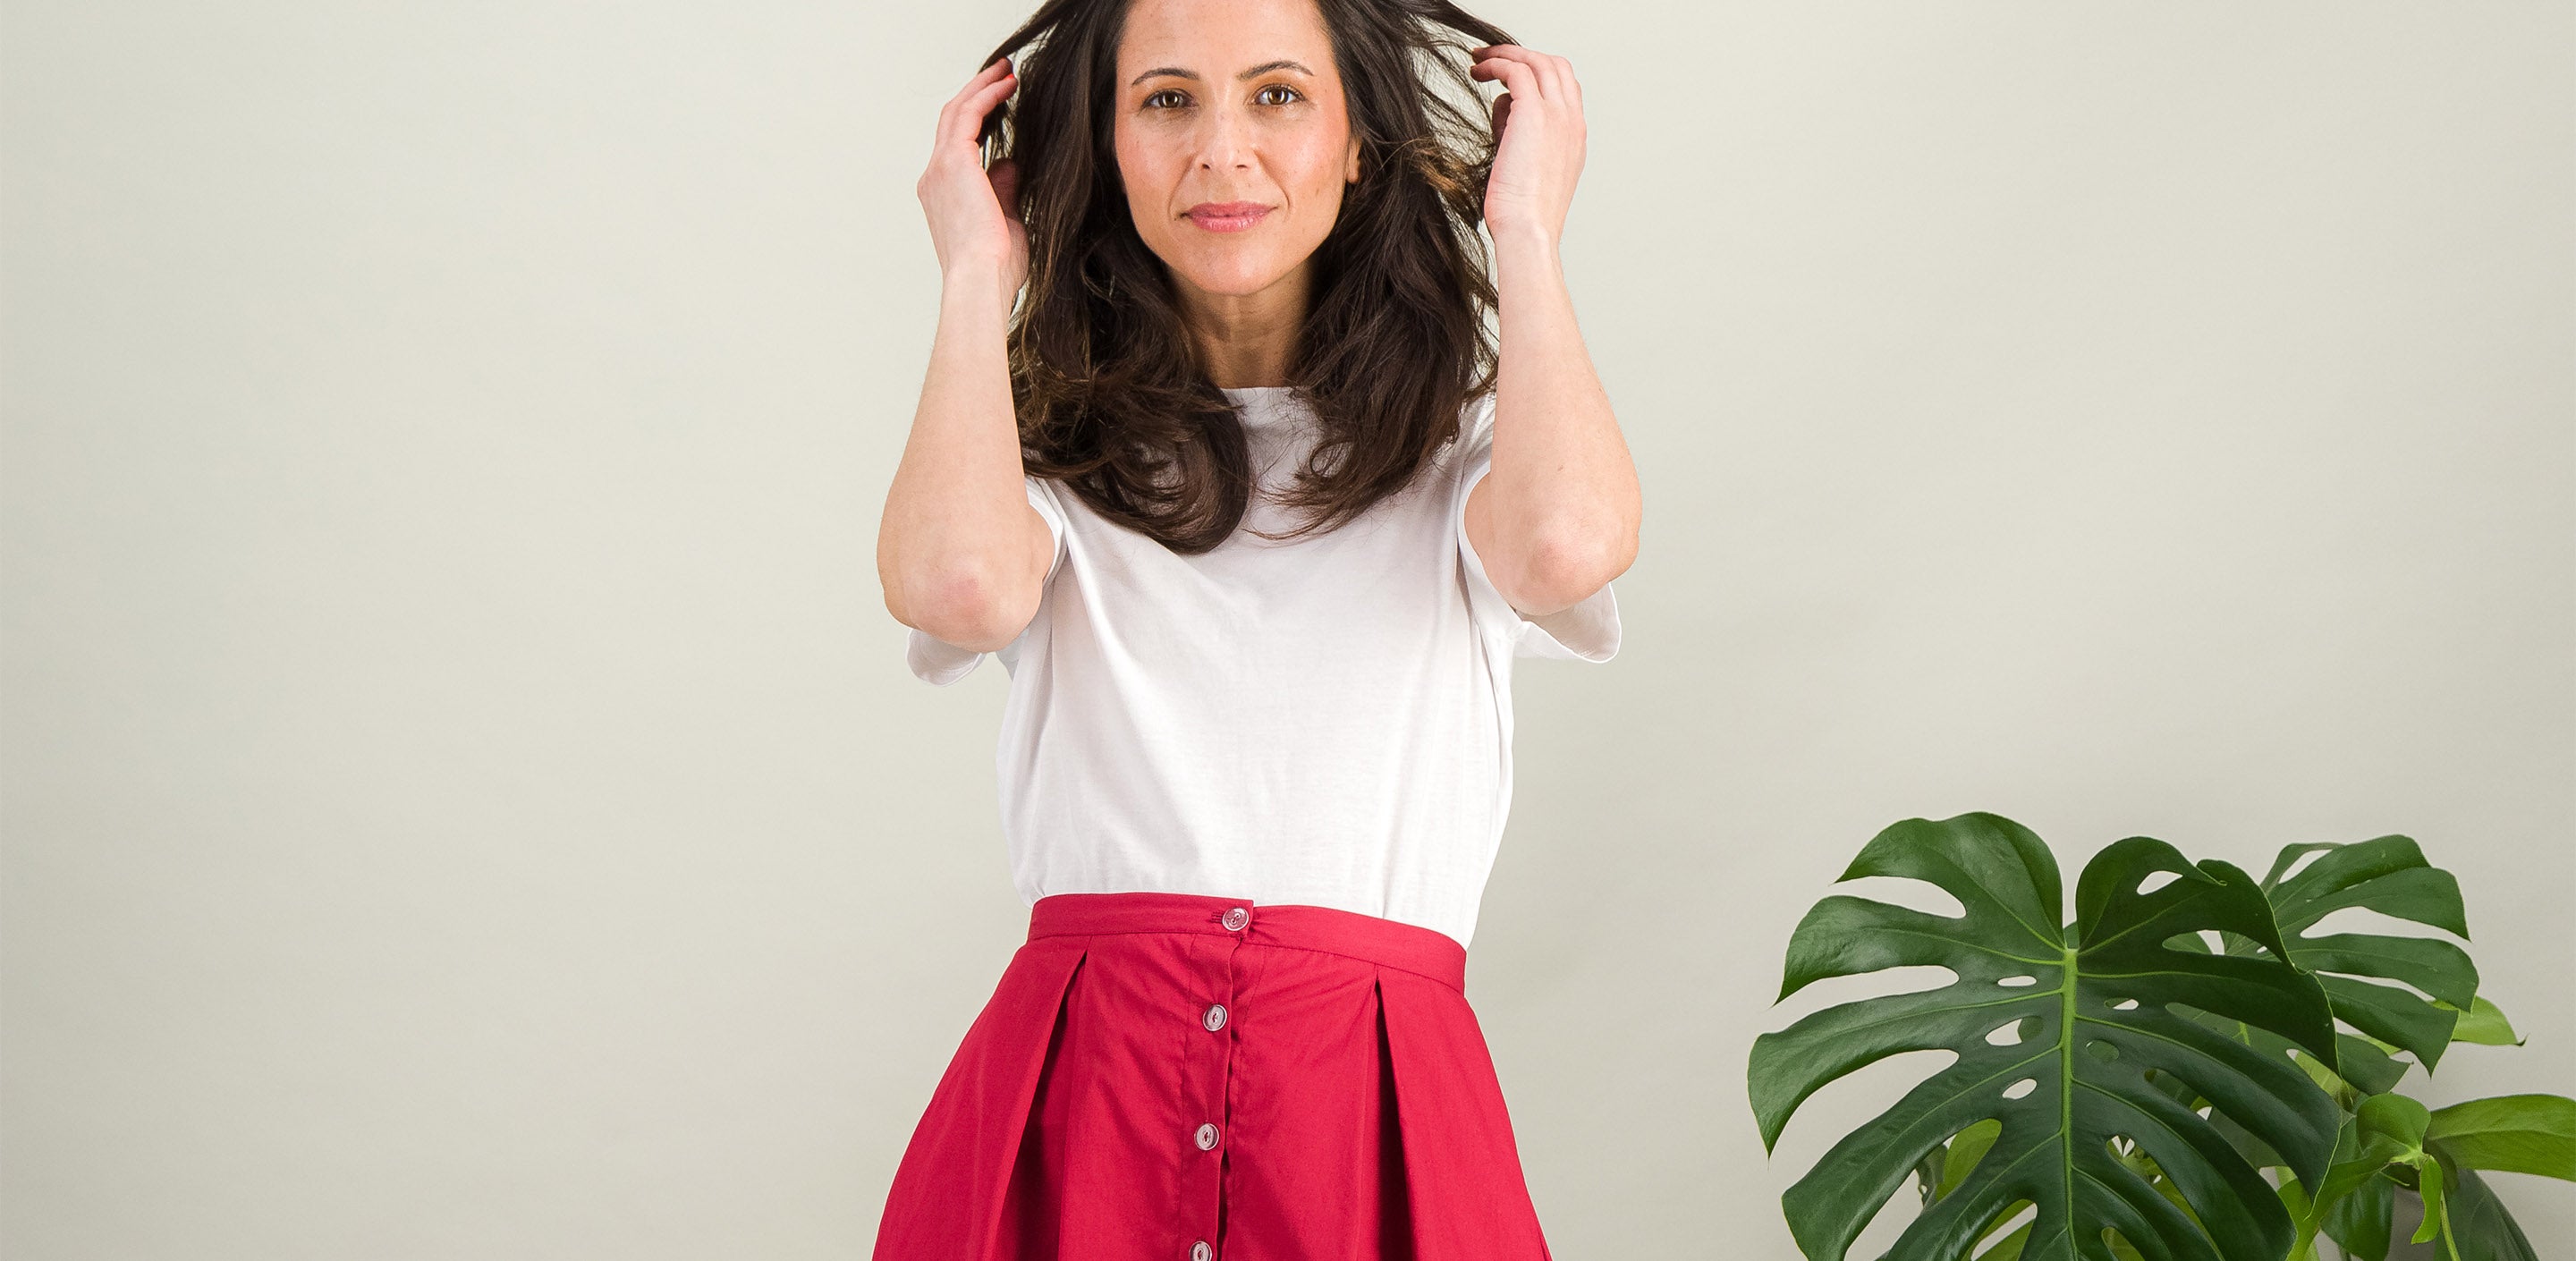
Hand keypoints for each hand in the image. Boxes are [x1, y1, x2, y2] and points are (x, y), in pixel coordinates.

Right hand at [916, 57, 1028, 309]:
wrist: (980, 281)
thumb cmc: (995, 269)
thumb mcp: (1005, 221)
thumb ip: (1003, 190)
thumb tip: (1009, 163)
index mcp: (942, 195)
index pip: (956, 145)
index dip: (977, 119)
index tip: (1000, 103)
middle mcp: (934, 178)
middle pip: (951, 121)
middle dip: (976, 93)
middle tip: (1001, 74)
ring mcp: (939, 168)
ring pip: (956, 112)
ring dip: (982, 87)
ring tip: (1006, 71)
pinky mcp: (953, 162)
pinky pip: (968, 116)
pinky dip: (987, 96)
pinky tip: (1007, 86)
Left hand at [1467, 45, 1584, 247]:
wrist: (1528, 231)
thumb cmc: (1521, 213)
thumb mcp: (1524, 166)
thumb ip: (1517, 132)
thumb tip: (1500, 105)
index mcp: (1574, 137)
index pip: (1564, 88)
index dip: (1537, 74)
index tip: (1508, 75)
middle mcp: (1572, 121)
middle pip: (1555, 66)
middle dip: (1522, 55)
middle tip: (1491, 57)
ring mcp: (1558, 116)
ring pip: (1537, 61)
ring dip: (1506, 55)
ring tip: (1478, 61)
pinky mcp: (1534, 113)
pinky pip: (1516, 71)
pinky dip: (1496, 64)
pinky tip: (1476, 71)